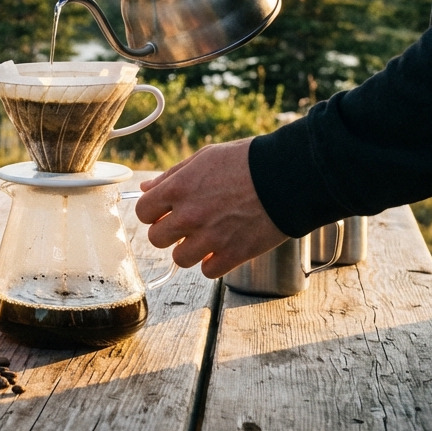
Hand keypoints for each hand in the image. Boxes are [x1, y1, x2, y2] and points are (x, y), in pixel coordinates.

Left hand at [134, 138, 287, 278]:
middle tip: (185, 225)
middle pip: (156, 239)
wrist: (289, 178)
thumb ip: (172, 176)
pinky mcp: (233, 254)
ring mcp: (210, 238)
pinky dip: (213, 263)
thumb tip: (145, 187)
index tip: (164, 211)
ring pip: (180, 258)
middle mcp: (189, 216)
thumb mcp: (205, 158)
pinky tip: (222, 248)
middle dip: (167, 232)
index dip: (152, 212)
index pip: (142, 212)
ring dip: (190, 249)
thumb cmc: (247, 161)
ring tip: (206, 237)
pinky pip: (208, 271)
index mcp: (178, 189)